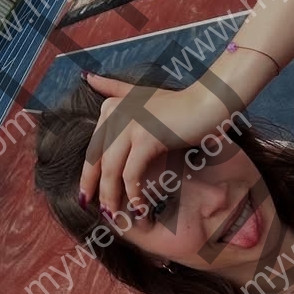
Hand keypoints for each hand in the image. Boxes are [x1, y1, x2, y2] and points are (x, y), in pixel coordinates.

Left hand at [78, 74, 237, 217]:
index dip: (88, 175)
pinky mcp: (146, 138)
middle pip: (97, 161)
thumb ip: (113, 88)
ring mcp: (129, 125)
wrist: (207, 103)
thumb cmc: (178, 103)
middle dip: (95, 189)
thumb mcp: (140, 93)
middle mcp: (114, 114)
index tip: (87, 197)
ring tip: (118, 216)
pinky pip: (132, 175)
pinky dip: (134, 194)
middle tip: (100, 212)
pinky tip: (140, 207)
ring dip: (113, 197)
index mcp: (110, 107)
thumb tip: (86, 77)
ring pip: (112, 171)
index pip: (93, 149)